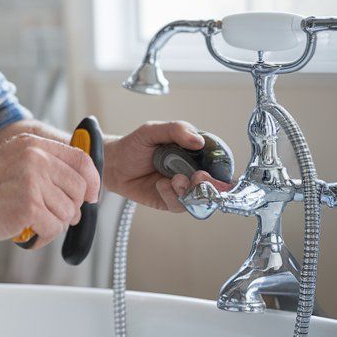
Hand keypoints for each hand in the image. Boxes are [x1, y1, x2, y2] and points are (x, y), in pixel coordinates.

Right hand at [0, 133, 100, 250]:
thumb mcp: (16, 159)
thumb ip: (46, 165)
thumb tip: (82, 189)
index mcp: (35, 145)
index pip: (82, 161)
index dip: (91, 182)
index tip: (90, 196)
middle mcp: (37, 159)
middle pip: (79, 190)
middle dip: (69, 208)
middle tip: (48, 214)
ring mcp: (33, 182)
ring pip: (69, 213)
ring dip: (53, 223)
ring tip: (31, 220)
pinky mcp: (29, 206)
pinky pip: (55, 228)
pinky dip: (43, 235)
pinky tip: (27, 229)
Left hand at [103, 121, 234, 212]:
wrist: (114, 163)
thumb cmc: (135, 146)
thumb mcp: (153, 130)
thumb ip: (176, 130)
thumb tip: (198, 141)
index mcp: (195, 154)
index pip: (218, 164)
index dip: (222, 170)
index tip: (215, 170)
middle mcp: (192, 172)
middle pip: (214, 185)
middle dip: (210, 184)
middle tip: (199, 176)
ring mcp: (182, 188)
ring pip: (199, 198)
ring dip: (190, 190)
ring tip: (175, 180)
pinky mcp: (170, 201)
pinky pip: (180, 206)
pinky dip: (172, 196)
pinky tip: (161, 185)